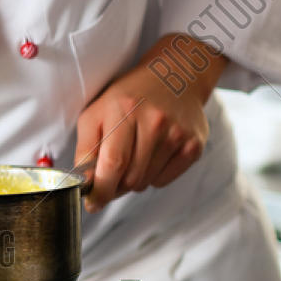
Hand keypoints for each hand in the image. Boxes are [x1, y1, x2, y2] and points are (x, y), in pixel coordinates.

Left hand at [75, 33, 226, 211]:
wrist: (174, 77)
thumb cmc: (128, 97)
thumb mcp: (96, 113)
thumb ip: (86, 148)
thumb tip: (86, 182)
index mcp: (126, 111)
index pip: (113, 163)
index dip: (101, 189)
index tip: (92, 203)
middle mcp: (156, 122)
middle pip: (130, 178)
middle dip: (115, 185)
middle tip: (110, 175)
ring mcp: (178, 135)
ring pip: (146, 182)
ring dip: (133, 179)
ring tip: (133, 156)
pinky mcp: (194, 145)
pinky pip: (164, 180)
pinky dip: (152, 176)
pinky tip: (151, 155)